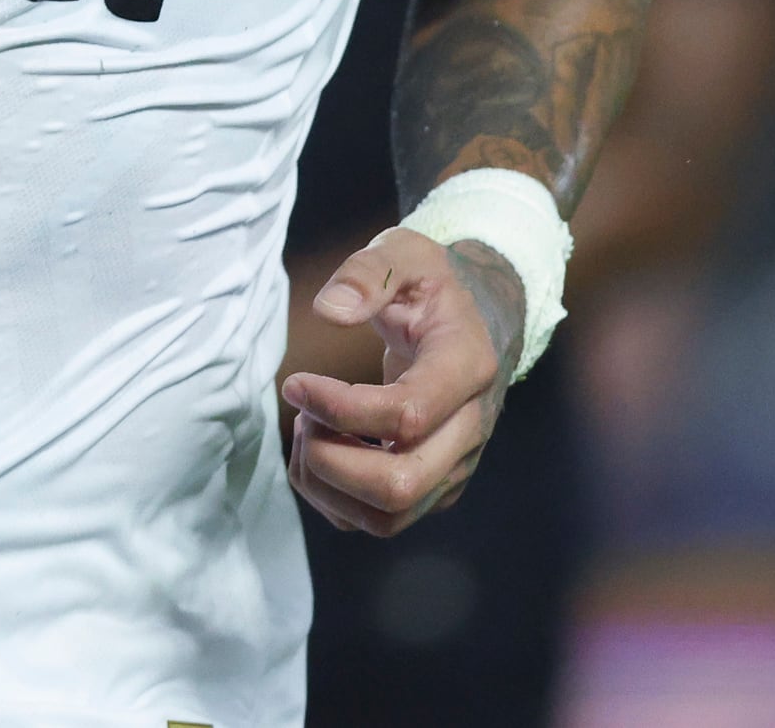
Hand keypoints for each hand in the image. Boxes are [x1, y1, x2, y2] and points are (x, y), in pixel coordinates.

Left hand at [281, 229, 525, 536]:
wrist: (479, 321)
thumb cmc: (435, 286)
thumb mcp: (407, 252)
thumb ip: (368, 273)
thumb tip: (329, 311)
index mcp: (467, 366)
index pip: (407, 416)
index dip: (340, 409)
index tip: (296, 383)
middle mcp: (469, 429)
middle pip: (399, 486)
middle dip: (329, 460)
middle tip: (304, 414)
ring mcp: (454, 466)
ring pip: (387, 518)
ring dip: (327, 484)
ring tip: (310, 428)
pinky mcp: (434, 487)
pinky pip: (378, 522)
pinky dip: (333, 497)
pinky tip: (323, 445)